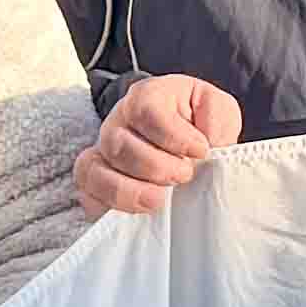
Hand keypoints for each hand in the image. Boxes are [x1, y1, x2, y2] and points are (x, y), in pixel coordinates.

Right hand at [74, 73, 244, 217]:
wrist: (187, 144)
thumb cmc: (199, 124)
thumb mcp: (217, 109)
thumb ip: (217, 117)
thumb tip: (209, 142)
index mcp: (147, 96)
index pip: (145, 110)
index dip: (173, 135)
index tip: (202, 151)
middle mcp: (118, 121)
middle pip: (118, 143)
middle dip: (155, 166)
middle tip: (185, 175)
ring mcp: (102, 151)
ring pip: (97, 170)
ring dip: (131, 190)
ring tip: (161, 200)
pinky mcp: (96, 180)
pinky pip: (87, 191)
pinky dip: (111, 204)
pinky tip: (141, 210)